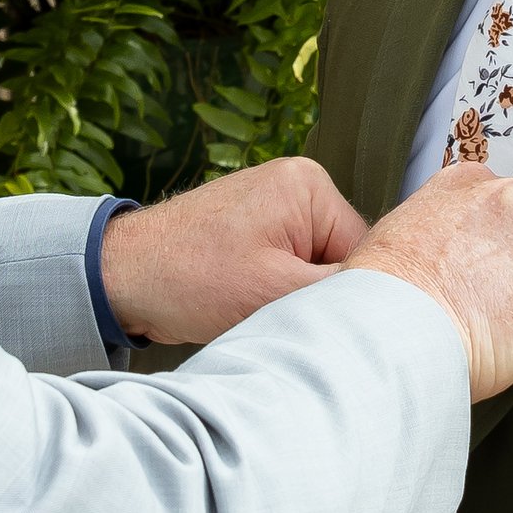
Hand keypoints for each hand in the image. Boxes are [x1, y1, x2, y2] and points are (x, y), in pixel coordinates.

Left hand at [98, 155, 370, 346]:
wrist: (117, 278)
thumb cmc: (186, 277)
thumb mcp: (274, 293)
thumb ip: (339, 295)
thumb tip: (395, 308)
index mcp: (309, 186)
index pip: (366, 251)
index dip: (351, 296)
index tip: (333, 327)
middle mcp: (298, 188)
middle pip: (343, 261)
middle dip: (320, 299)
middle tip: (290, 323)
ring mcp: (276, 210)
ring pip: (317, 273)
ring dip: (297, 302)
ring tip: (263, 315)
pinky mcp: (258, 235)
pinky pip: (292, 272)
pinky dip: (278, 299)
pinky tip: (254, 311)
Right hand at [341, 165, 512, 401]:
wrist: (393, 326)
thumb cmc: (380, 294)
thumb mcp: (396, 233)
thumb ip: (436, 231)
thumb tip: (444, 264)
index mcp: (470, 181)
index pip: (497, 217)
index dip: (483, 261)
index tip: (463, 287)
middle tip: (473, 318)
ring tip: (486, 342)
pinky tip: (511, 363)